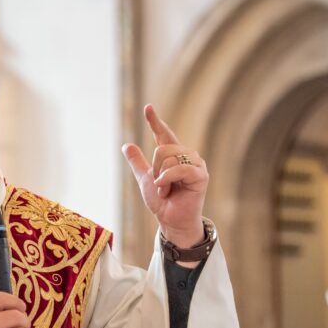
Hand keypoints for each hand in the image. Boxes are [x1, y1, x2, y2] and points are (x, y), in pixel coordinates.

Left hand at [122, 104, 207, 249]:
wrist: (170, 220)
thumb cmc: (162, 201)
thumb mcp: (145, 179)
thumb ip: (137, 162)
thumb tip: (126, 144)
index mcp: (173, 155)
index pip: (163, 134)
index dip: (155, 121)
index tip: (148, 107)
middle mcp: (186, 155)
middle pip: (161, 148)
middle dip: (154, 169)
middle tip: (160, 185)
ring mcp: (195, 164)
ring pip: (168, 158)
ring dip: (160, 178)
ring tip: (166, 190)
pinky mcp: (201, 175)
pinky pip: (179, 169)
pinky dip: (167, 180)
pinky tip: (168, 190)